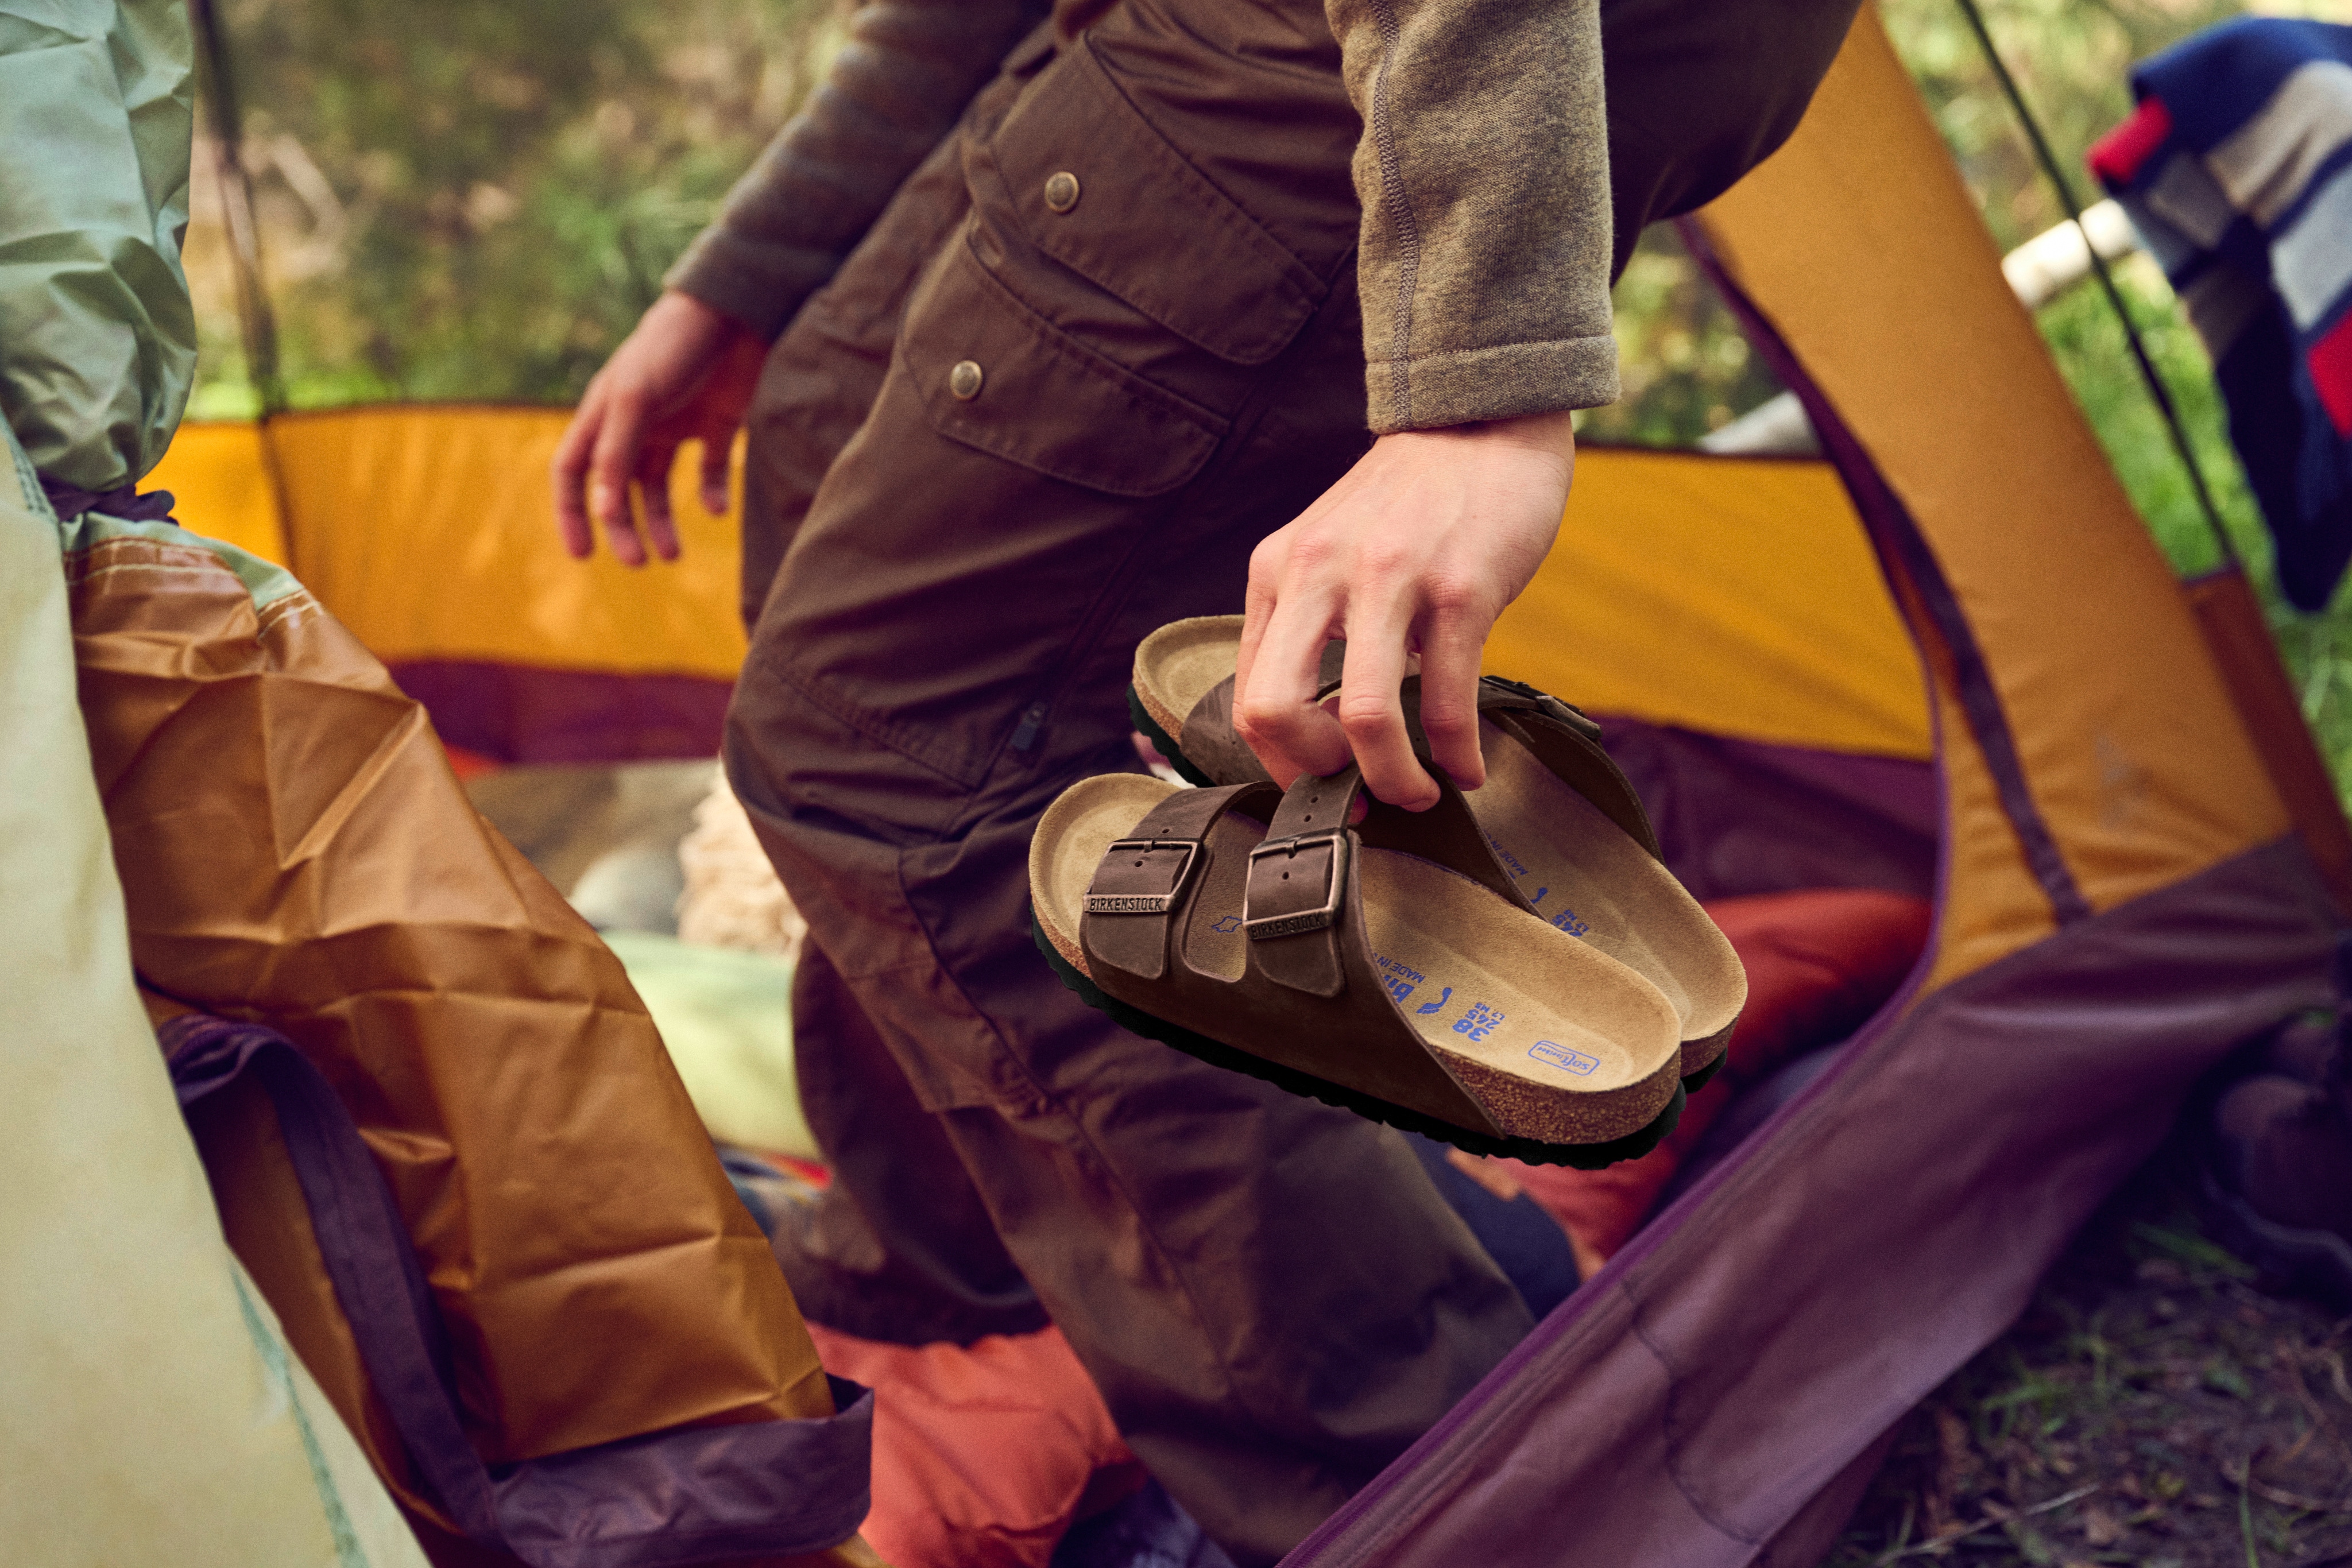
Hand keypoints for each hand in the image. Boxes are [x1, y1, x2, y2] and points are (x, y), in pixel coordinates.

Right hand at [551, 290, 766, 565]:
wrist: (737, 313)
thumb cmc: (674, 348)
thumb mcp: (637, 399)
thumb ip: (617, 454)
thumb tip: (603, 512)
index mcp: (604, 413)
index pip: (573, 471)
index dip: (572, 512)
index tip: (583, 554)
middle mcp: (635, 423)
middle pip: (618, 488)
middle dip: (624, 527)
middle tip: (639, 562)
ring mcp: (675, 425)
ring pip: (660, 486)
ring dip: (662, 522)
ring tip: (674, 554)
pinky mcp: (716, 424)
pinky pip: (707, 470)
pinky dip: (711, 494)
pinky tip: (717, 509)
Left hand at [1233, 410, 1574, 809]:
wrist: (1480, 420)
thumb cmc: (1409, 503)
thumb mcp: (1327, 551)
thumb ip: (1308, 623)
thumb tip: (1314, 728)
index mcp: (1278, 571)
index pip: (1247, 696)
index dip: (1281, 761)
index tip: (1323, 783)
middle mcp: (1319, 573)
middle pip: (1274, 710)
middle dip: (1315, 776)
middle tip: (1356, 793)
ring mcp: (1389, 580)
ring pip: (1363, 716)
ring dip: (1393, 778)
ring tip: (1419, 793)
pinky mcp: (1460, 588)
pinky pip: (1448, 699)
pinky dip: (1458, 753)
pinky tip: (1468, 768)